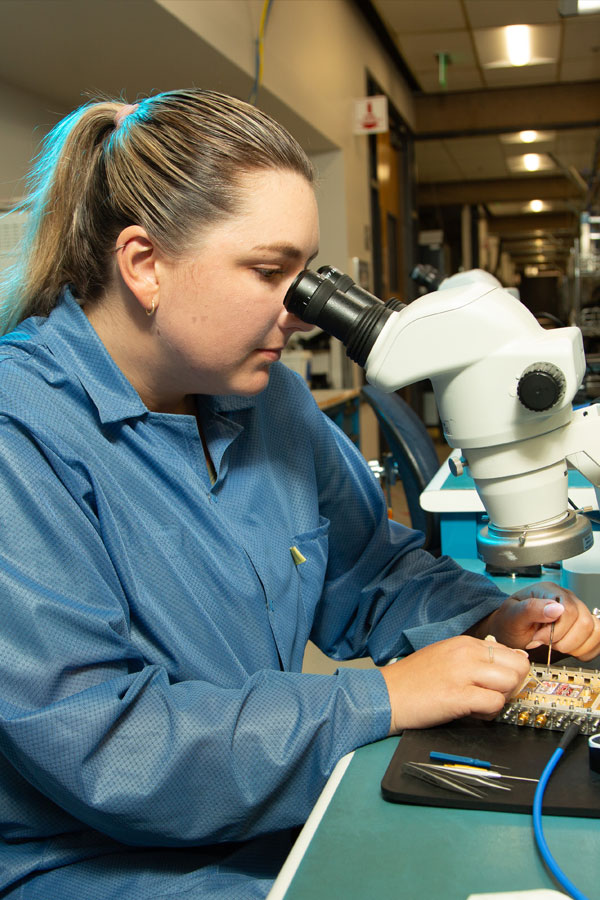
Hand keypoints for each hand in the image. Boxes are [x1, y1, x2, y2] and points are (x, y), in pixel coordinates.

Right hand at [379, 635, 529, 734]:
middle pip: (518, 667)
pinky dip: (488, 713)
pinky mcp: (458, 696)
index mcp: (465, 642)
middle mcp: (466, 653)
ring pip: (510, 683)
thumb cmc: (414, 680)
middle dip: (512, 686)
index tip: (500, 686)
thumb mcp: (447, 657)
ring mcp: (463, 672)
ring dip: (500, 700)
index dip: (511, 674)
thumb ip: (478, 658)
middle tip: (493, 696)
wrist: (386, 695)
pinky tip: (471, 713)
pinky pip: (494, 704)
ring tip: (479, 705)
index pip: (511, 653)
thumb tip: (515, 660)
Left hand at [472, 582, 599, 661]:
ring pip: (595, 631)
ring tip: (555, 644)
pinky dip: (583, 650)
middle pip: (585, 623)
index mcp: (549, 591)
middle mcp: (567, 600)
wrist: (508, 630)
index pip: (569, 609)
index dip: (556, 630)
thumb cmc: (510, 621)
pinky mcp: (582, 628)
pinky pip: (597, 640)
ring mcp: (577, 613)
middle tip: (545, 642)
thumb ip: (531, 609)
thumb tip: (556, 608)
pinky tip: (566, 648)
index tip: (538, 637)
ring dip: (574, 645)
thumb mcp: (512, 615)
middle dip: (564, 640)